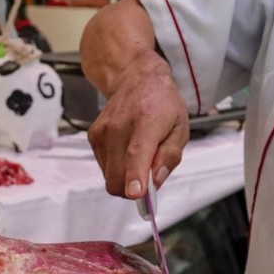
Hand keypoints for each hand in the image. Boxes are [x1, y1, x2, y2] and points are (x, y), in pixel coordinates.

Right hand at [86, 49, 189, 197]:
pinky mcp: (93, 137)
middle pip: (117, 176)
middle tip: (146, 182)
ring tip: (138, 156)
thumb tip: (156, 180)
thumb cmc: (162, 104)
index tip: (135, 194)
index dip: (135, 177)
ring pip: (109, 177)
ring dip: (124, 177)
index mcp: (146, 121)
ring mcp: (102, 132)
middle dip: (131, 190)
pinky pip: (104, 167)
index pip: (136, 154)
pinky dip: (117, 167)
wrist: (136, 79)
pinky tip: (126, 150)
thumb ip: (170, 156)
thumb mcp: (180, 128)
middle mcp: (119, 127)